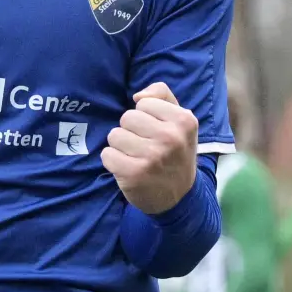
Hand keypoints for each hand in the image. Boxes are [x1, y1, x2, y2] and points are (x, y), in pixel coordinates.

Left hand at [102, 83, 197, 214]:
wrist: (180, 197)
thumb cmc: (175, 151)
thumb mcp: (179, 120)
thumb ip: (162, 94)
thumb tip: (138, 96)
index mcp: (184, 121)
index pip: (144, 103)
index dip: (146, 117)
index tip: (157, 132)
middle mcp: (171, 138)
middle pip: (126, 117)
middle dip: (131, 130)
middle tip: (144, 146)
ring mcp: (152, 157)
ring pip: (114, 135)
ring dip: (121, 146)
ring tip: (136, 157)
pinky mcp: (134, 174)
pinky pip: (107, 155)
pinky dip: (113, 161)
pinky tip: (127, 168)